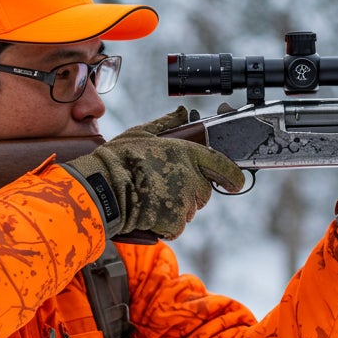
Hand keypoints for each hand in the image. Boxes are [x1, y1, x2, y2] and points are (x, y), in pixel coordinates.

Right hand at [64, 107, 244, 239]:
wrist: (102, 188)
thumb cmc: (118, 158)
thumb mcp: (141, 133)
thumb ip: (167, 123)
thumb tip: (182, 112)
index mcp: (186, 153)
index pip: (222, 166)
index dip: (232, 176)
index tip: (235, 183)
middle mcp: (190, 177)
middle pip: (205, 192)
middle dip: (191, 193)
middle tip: (165, 188)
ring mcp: (184, 201)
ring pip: (190, 210)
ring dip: (176, 208)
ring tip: (152, 198)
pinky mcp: (174, 221)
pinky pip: (177, 226)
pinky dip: (166, 224)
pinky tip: (149, 212)